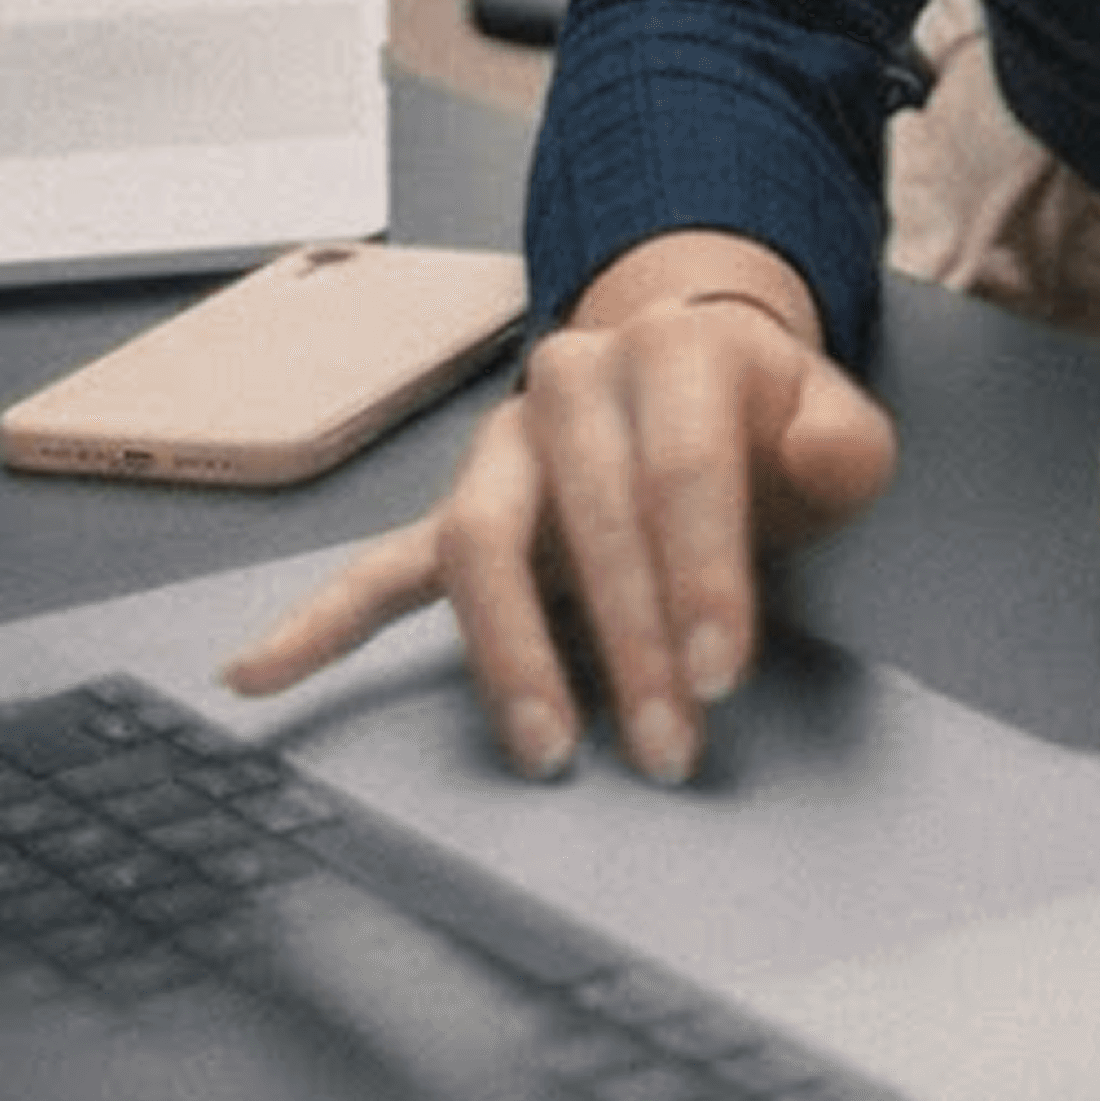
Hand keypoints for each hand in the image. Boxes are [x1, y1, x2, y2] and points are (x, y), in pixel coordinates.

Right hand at [219, 234, 896, 782]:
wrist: (698, 373)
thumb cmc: (766, 422)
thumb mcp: (831, 420)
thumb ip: (841, 439)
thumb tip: (820, 461)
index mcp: (671, 349)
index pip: (681, 467)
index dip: (702, 572)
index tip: (723, 673)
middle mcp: (571, 381)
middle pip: (583, 517)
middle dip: (626, 640)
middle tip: (668, 745)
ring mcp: (506, 446)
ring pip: (479, 542)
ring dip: (511, 654)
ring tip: (546, 751)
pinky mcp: (461, 506)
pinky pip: (380, 563)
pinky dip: (320, 622)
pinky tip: (258, 675)